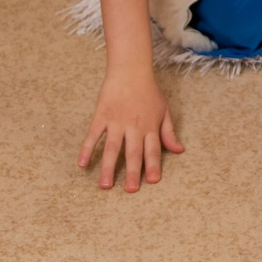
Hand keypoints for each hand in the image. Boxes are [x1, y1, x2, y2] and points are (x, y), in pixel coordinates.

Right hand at [79, 70, 181, 190]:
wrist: (130, 71)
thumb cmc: (149, 92)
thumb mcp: (164, 111)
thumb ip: (169, 132)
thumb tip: (179, 150)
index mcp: (150, 126)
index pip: (153, 149)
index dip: (153, 165)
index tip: (153, 181)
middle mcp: (134, 126)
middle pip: (133, 152)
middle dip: (133, 172)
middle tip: (131, 190)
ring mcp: (116, 121)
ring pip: (113, 148)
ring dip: (109, 167)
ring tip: (105, 186)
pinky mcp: (101, 116)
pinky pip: (93, 135)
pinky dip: (87, 149)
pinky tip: (82, 164)